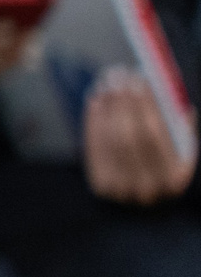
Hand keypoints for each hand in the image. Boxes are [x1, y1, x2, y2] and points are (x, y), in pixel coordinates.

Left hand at [83, 67, 194, 204]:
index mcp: (175, 177)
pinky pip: (95, 146)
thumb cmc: (167, 164)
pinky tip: (97, 100)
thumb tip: (166, 90)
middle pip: (129, 134)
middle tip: (119, 74)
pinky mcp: (102, 185)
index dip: (145, 104)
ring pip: (111, 139)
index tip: (139, 78)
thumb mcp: (182, 148)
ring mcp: (122, 189)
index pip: (155, 133)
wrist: (145, 202)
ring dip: (108, 106)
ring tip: (108, 82)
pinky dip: (95, 120)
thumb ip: (178, 124)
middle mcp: (149, 188)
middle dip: (123, 101)